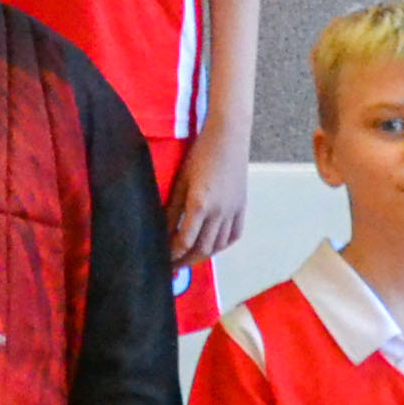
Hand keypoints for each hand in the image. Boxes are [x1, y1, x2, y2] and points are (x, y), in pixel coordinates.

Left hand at [168, 140, 249, 271]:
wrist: (229, 137)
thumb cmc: (200, 154)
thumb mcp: (181, 181)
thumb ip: (172, 209)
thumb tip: (161, 231)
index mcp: (200, 204)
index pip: (185, 240)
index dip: (173, 254)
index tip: (163, 261)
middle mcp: (219, 212)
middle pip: (203, 249)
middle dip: (186, 261)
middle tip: (173, 267)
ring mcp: (233, 210)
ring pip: (219, 245)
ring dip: (203, 256)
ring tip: (188, 258)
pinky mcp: (242, 207)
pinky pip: (234, 235)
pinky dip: (222, 245)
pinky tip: (211, 246)